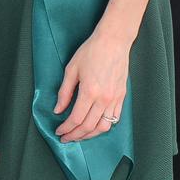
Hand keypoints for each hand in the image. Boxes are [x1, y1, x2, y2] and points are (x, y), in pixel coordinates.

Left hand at [52, 26, 129, 141]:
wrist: (113, 42)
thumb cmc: (92, 51)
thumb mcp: (71, 69)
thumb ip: (64, 92)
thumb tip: (58, 109)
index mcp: (90, 92)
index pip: (76, 119)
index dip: (66, 128)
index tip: (59, 131)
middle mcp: (104, 99)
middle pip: (88, 126)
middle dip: (75, 135)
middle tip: (66, 138)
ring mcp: (115, 99)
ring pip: (103, 127)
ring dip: (90, 135)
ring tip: (80, 135)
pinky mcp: (121, 97)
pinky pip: (114, 119)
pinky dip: (104, 126)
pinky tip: (95, 126)